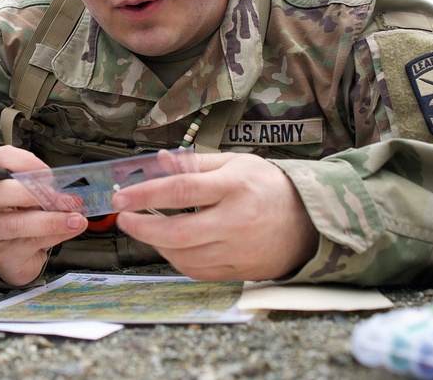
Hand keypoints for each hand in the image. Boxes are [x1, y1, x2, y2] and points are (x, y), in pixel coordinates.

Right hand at [0, 145, 86, 285]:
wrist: (16, 252)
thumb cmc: (25, 215)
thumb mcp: (33, 196)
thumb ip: (47, 190)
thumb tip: (73, 192)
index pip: (0, 158)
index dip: (24, 162)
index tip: (48, 173)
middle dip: (31, 194)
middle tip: (63, 198)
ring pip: (14, 224)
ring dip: (50, 221)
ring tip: (75, 220)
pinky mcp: (2, 253)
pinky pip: (30, 244)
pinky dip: (54, 236)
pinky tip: (71, 230)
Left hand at [113, 152, 318, 280]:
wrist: (309, 222)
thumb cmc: (269, 186)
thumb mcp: (235, 162)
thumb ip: (194, 163)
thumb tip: (159, 161)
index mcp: (234, 186)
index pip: (181, 190)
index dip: (145, 194)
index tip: (122, 197)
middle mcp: (236, 221)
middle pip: (178, 232)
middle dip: (142, 228)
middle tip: (123, 219)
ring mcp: (238, 249)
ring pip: (184, 256)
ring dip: (156, 244)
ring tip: (145, 228)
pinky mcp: (238, 270)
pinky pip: (197, 271)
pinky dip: (176, 259)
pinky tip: (169, 245)